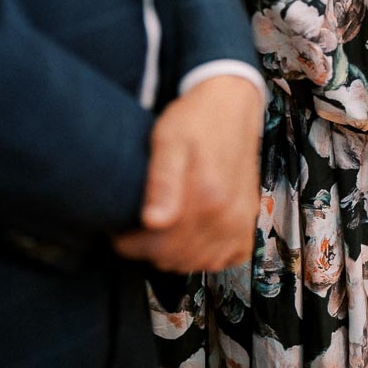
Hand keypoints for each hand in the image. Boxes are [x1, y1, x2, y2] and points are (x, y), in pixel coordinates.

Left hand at [112, 76, 263, 272]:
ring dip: (173, 255)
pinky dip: (205, 257)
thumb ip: (162, 181)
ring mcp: (241, 221)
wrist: (231, 104)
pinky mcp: (249, 221)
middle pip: (176, 258)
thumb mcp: (168, 139)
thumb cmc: (196, 119)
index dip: (131, 244)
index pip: (159, 245)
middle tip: (135, 228)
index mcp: (207, 195)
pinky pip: (225, 259)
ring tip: (158, 231)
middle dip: (148, 249)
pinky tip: (190, 237)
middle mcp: (228, 215)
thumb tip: (153, 222)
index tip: (118, 230)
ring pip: (198, 263)